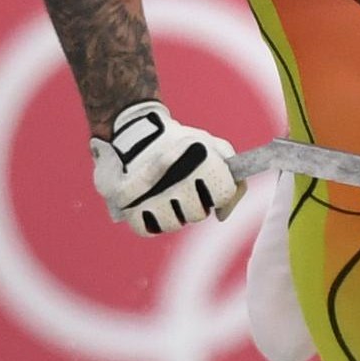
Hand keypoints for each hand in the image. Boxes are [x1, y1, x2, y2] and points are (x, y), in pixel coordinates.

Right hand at [89, 100, 243, 235]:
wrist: (135, 131)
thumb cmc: (180, 142)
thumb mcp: (212, 146)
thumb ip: (233, 177)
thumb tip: (222, 215)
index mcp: (201, 156)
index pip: (224, 195)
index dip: (220, 193)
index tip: (210, 185)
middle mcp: (176, 175)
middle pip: (198, 214)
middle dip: (194, 204)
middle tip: (182, 186)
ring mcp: (150, 191)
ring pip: (173, 225)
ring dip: (171, 214)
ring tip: (164, 193)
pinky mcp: (126, 203)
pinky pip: (146, 229)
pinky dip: (148, 221)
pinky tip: (149, 202)